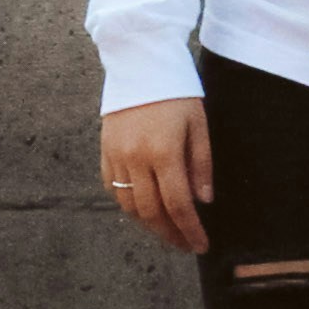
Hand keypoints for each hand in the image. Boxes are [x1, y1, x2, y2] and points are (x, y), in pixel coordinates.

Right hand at [100, 98, 212, 254]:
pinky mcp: (104, 150)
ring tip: (166, 230)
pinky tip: (143, 208)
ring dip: (148, 224)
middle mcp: (135, 159)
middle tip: (185, 245)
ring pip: (129, 205)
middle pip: (151, 212)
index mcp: (163, 152)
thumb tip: (203, 200)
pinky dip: (128, 204)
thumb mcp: (198, 124)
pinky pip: (112, 188)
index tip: (201, 246)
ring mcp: (116, 156)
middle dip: (170, 234)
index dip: (190, 230)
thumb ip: (201, 165)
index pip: (178, 204)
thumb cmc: (175, 91)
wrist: (138, 62)